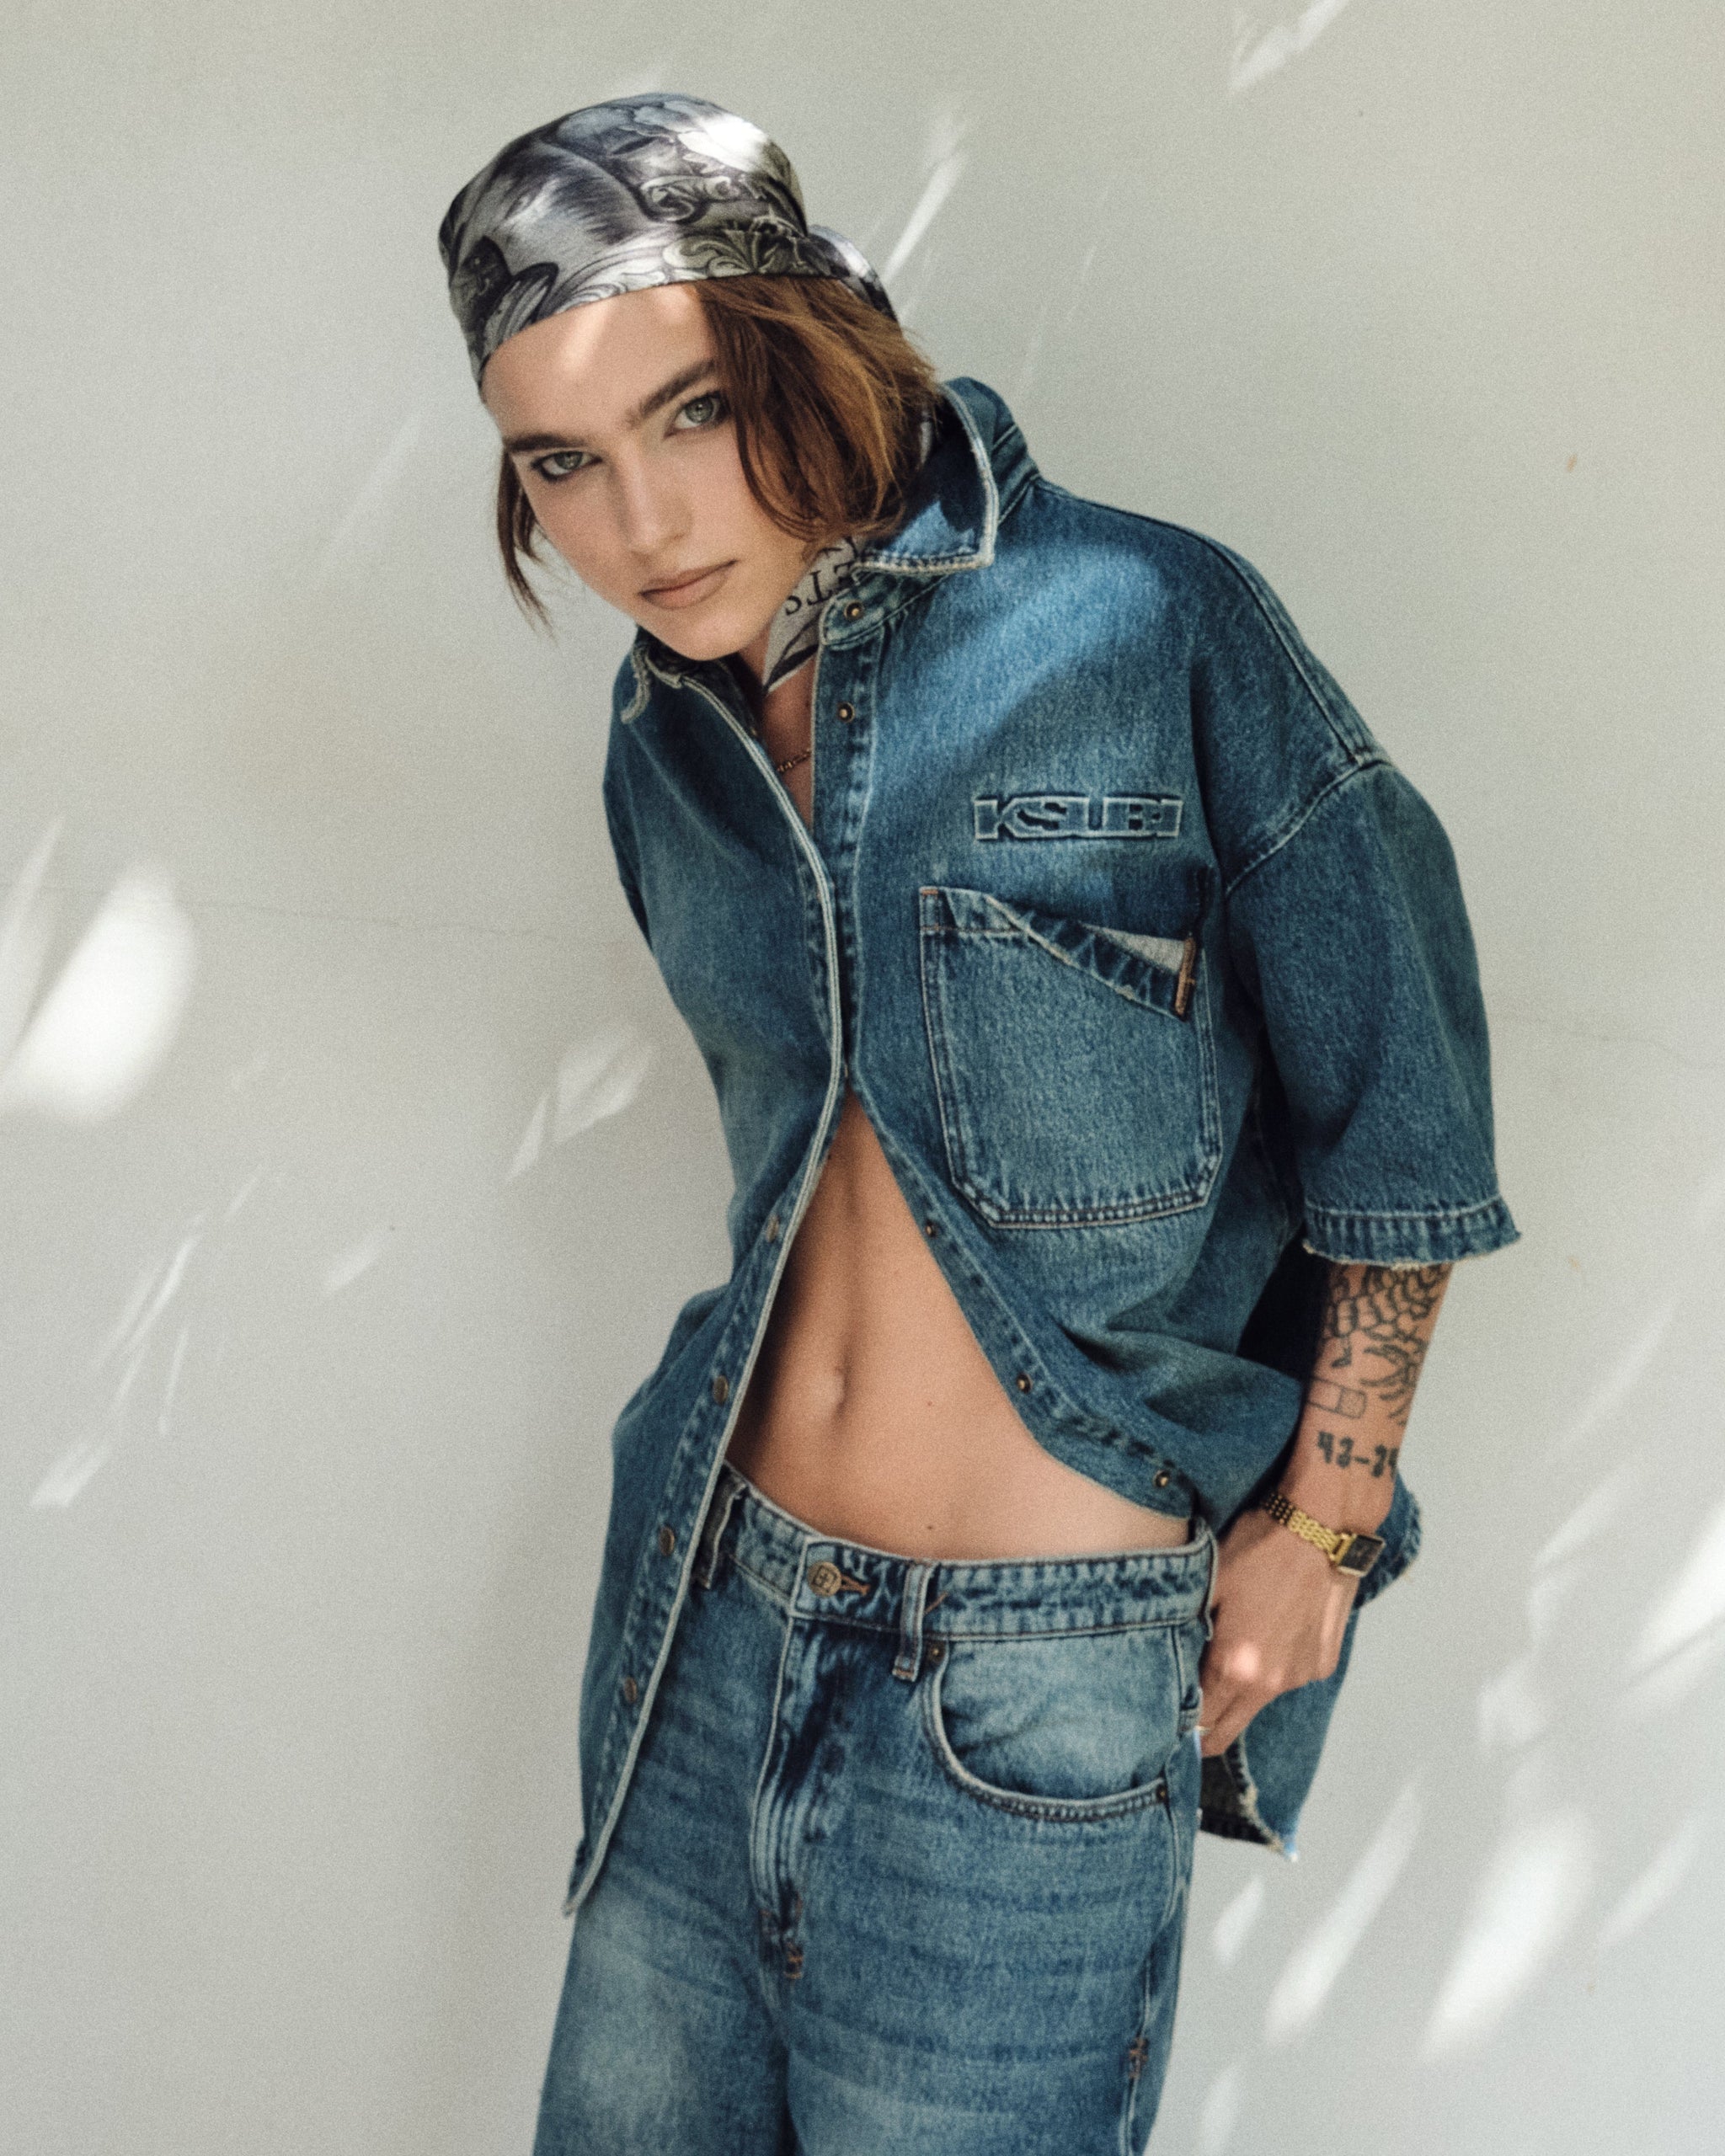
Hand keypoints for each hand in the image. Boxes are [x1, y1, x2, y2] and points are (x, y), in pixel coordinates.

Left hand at [1196, 1506, 1358, 1757]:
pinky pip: (1290, 1677)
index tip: (1167, 1715)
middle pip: (1228, 1730)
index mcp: (1235, 1666)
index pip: (1200, 1725)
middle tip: (1189, 1707)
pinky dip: (1275, 1665)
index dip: (1180, 1723)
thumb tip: (1173, 1667)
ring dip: (1241, 1688)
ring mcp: (1301, 1676)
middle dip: (1206, 1726)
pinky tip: (1271, 1627)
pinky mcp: (1323, 1663)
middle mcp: (1271, 1683)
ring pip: (1259, 1701)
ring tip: (1235, 1644)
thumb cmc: (1258, 1547)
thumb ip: (1190, 1636)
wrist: (1322, 1527)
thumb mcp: (1208, 1585)